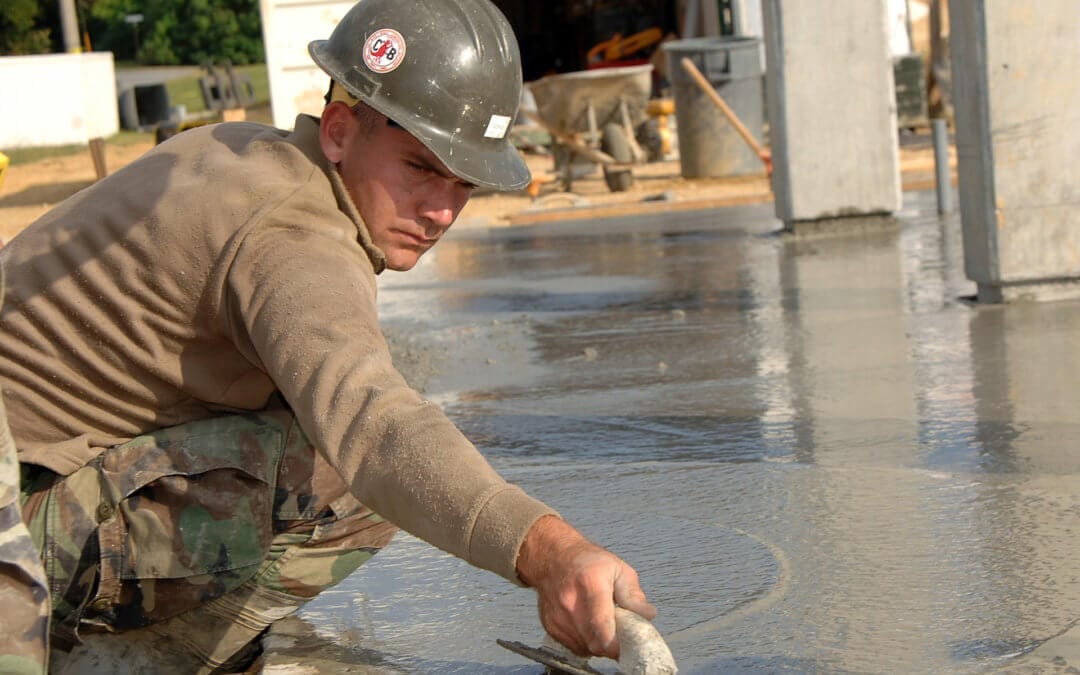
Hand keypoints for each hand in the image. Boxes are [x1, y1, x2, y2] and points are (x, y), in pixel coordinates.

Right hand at [515, 515, 655, 658]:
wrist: (553, 557)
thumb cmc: (588, 561)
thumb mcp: (618, 569)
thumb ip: (633, 594)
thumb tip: (647, 615)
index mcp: (590, 583)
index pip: (601, 623)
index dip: (616, 643)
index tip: (628, 648)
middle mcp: (570, 602)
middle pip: (595, 643)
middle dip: (612, 646)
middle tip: (621, 636)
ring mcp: (558, 616)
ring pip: (586, 648)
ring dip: (599, 645)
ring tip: (604, 627)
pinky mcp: (550, 626)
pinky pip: (575, 647)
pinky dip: (586, 643)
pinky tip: (589, 627)